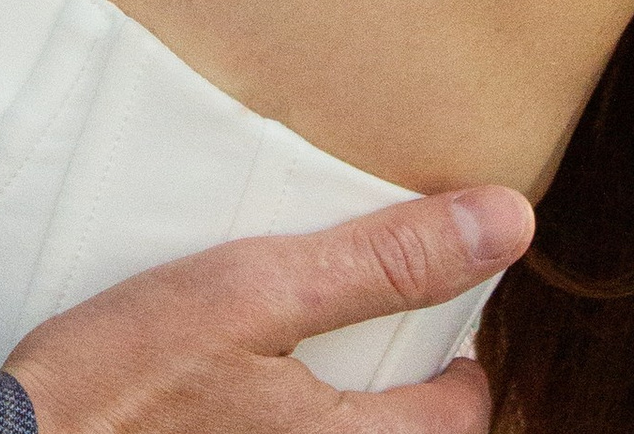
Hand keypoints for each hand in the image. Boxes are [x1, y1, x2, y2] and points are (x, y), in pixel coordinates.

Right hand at [4, 186, 530, 433]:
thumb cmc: (128, 375)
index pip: (456, 416)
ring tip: (306, 364)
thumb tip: (505, 220)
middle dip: (401, 398)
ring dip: (339, 414)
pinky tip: (237, 399)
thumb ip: (382, 262)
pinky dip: (280, 425)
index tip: (437, 319)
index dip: (457, 360)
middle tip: (377, 339)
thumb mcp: (255, 290)